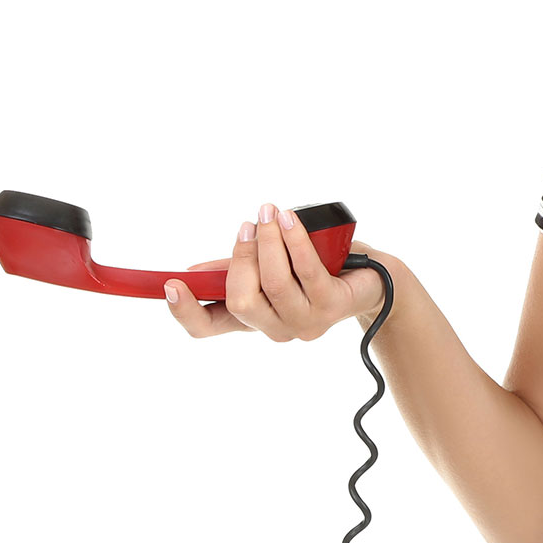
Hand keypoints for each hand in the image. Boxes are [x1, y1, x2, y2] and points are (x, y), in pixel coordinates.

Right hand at [162, 201, 387, 339]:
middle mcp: (275, 328)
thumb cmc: (319, 268)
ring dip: (268, 241)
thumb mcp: (272, 268)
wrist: (373, 279)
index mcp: (253, 319)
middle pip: (240, 300)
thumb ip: (238, 269)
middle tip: (248, 224)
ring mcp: (305, 322)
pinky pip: (306, 270)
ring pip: (273, 283)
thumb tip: (195, 271)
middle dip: (241, 256)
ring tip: (269, 214)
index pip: (207, 328)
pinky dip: (294, 240)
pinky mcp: (331, 307)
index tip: (170, 285)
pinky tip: (290, 219)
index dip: (185, 311)